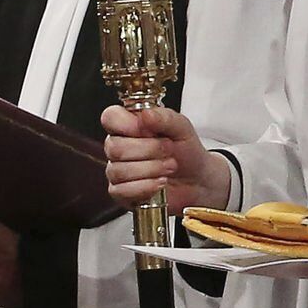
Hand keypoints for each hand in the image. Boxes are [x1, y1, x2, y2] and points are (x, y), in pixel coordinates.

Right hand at [102, 104, 227, 211]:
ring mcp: (117, 171)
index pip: (110, 117)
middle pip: (114, 148)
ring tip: (169, 167)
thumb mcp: (182, 128)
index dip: (126, 124)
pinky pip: (121, 190)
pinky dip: (146, 187)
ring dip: (151, 169)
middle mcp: (119, 148)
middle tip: (169, 150)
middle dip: (149, 150)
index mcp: (129, 127)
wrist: (198, 179)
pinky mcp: (120, 192)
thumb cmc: (187, 152)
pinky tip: (159, 182)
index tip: (148, 130)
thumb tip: (145, 114)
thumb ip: (165, 118)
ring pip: (119, 170)